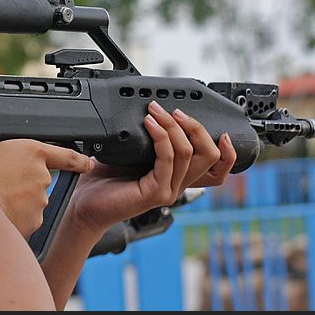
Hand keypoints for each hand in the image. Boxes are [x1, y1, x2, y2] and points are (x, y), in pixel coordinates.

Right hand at [0, 139, 93, 237]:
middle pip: (38, 181)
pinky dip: (15, 220)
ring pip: (32, 203)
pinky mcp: (34, 221)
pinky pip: (26, 220)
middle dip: (22, 186)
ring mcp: (40, 199)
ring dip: (18, 203)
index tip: (87, 163)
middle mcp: (42, 175)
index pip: (67, 155)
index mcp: (32, 151)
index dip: (79, 160)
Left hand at [66, 101, 236, 235]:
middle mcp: (177, 185)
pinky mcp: (155, 193)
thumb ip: (151, 138)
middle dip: (196, 128)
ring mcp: (168, 190)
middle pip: (209, 156)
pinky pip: (167, 159)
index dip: (228, 153)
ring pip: (188, 153)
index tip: (223, 131)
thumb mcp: (134, 153)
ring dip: (173, 126)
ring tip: (156, 112)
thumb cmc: (106, 179)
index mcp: (177, 176)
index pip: (217, 169)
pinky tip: (149, 125)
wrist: (86, 203)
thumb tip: (156, 111)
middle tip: (175, 111)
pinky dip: (161, 137)